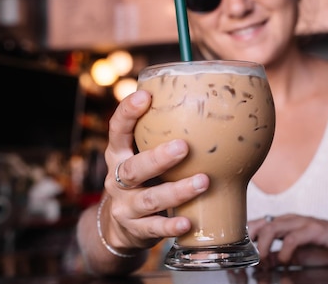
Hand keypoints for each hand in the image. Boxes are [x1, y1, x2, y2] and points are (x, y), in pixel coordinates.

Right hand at [100, 90, 209, 250]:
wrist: (120, 226)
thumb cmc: (145, 179)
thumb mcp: (143, 156)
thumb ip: (164, 137)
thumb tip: (211, 106)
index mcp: (119, 153)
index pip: (117, 129)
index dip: (128, 113)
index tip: (145, 97)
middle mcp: (117, 179)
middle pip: (133, 168)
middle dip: (158, 157)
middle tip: (184, 147)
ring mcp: (125, 206)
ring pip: (149, 199)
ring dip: (177, 191)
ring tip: (203, 182)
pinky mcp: (135, 230)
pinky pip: (154, 228)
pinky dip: (171, 226)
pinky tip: (188, 222)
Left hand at [248, 214, 327, 268]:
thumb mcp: (299, 255)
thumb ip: (280, 256)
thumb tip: (262, 262)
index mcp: (286, 224)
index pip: (258, 224)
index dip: (246, 238)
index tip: (241, 256)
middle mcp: (291, 219)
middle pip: (260, 223)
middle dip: (249, 242)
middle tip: (248, 259)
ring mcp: (303, 222)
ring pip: (272, 227)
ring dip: (263, 246)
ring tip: (262, 260)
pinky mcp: (314, 229)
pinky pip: (292, 238)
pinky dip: (284, 251)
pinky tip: (285, 261)